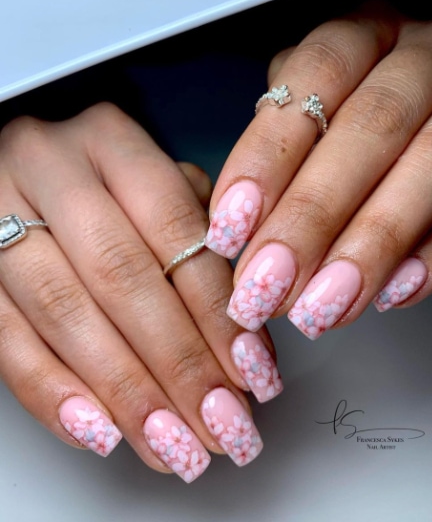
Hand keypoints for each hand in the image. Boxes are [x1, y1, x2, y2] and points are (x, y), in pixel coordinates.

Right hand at [0, 104, 281, 481]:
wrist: (27, 169)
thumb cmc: (106, 183)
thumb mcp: (156, 182)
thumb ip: (201, 240)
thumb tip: (245, 333)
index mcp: (111, 141)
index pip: (177, 232)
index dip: (216, 311)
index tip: (252, 374)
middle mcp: (50, 169)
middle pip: (122, 277)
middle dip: (178, 363)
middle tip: (221, 425)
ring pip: (65, 313)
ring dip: (125, 391)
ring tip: (175, 445)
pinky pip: (6, 340)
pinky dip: (54, 393)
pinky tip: (101, 432)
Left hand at [206, 2, 431, 338]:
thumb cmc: (359, 100)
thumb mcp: (314, 98)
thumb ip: (279, 140)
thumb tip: (238, 223)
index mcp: (367, 33)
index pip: (314, 77)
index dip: (268, 155)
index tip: (230, 228)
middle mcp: (429, 54)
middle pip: (373, 127)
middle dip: (312, 216)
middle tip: (267, 286)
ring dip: (371, 245)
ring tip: (320, 307)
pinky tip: (390, 293)